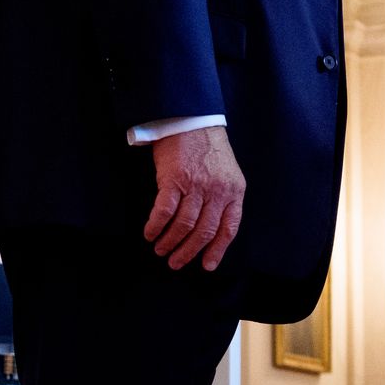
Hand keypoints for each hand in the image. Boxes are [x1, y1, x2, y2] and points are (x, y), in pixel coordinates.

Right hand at [143, 125, 244, 271]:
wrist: (191, 119)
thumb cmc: (207, 146)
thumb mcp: (226, 172)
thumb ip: (222, 197)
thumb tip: (209, 227)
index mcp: (234, 190)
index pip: (229, 228)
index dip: (217, 250)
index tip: (207, 265)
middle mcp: (218, 190)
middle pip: (205, 231)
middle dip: (189, 252)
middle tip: (176, 262)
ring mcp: (196, 185)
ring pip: (184, 226)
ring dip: (170, 242)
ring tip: (161, 250)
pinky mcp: (174, 180)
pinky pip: (164, 212)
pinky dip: (156, 227)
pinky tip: (150, 234)